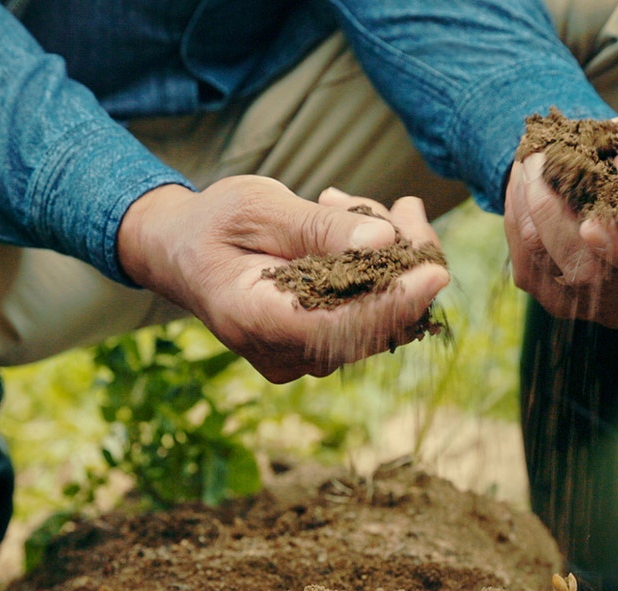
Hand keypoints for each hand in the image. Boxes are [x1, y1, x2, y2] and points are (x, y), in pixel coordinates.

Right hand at [118, 176, 448, 382]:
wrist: (181, 250)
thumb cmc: (214, 222)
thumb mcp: (257, 207)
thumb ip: (316, 228)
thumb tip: (383, 242)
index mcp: (253, 320)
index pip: (337, 327)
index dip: (393, 303)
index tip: (436, 271)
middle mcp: (280, 353)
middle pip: (369, 326)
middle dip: (403, 264)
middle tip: (405, 205)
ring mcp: (299, 357)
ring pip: (377, 321)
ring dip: (390, 260)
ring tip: (354, 205)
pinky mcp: (317, 348)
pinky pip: (367, 316)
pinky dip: (377, 272)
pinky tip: (355, 227)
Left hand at [504, 116, 617, 327]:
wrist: (607, 179)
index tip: (592, 224)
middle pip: (596, 272)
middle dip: (557, 213)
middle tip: (537, 161)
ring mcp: (606, 306)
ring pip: (554, 268)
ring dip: (531, 210)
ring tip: (530, 163)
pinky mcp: (561, 303)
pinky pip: (530, 267)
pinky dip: (520, 221)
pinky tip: (524, 187)